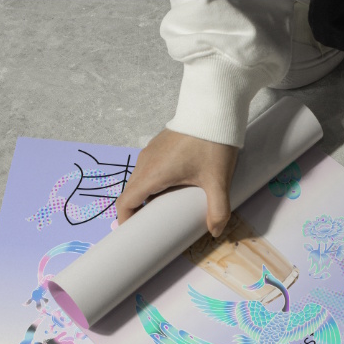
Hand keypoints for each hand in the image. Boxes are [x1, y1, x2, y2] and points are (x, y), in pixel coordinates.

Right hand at [115, 129, 239, 235]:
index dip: (124, 220)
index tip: (132, 234)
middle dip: (136, 212)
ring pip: (139, 181)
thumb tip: (215, 231)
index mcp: (152, 174)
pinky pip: (147, 170)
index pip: (125, 202)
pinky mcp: (158, 146)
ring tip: (161, 211)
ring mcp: (150, 152)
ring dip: (145, 197)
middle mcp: (145, 162)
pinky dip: (152, 184)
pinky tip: (170, 190)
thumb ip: (218, 210)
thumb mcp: (218, 181)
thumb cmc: (212, 142)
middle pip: (131, 193)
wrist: (213, 109)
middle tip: (150, 229)